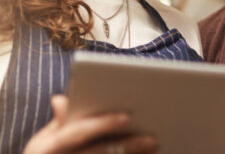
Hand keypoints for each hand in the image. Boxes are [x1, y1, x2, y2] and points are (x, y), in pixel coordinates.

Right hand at [23, 95, 157, 153]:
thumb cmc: (49, 153)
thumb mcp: (46, 139)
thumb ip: (61, 121)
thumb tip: (60, 99)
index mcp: (49, 146)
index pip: (77, 133)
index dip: (102, 124)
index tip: (127, 116)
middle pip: (97, 152)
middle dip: (126, 145)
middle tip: (152, 138)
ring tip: (155, 147)